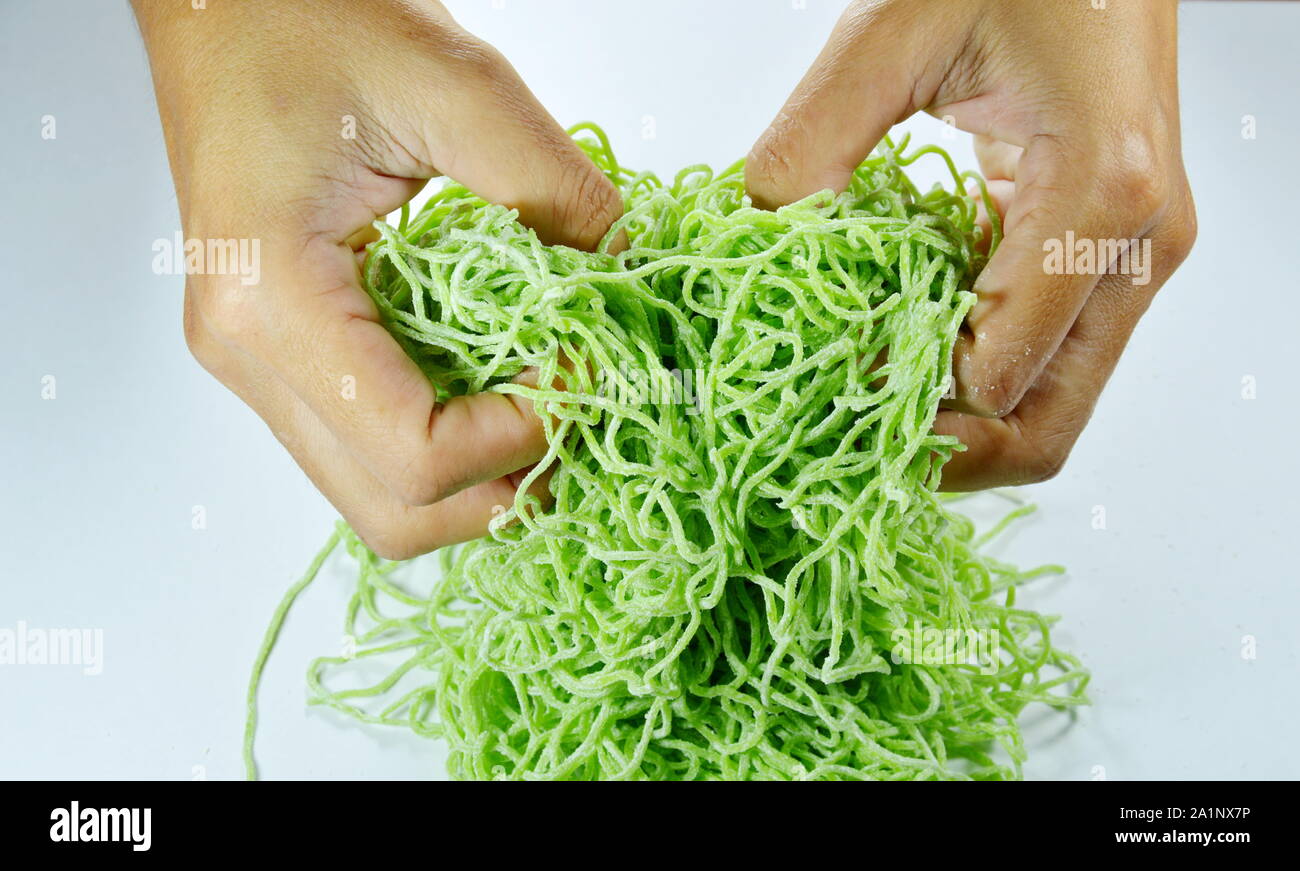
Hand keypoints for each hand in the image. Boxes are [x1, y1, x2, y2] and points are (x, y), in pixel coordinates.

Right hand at [133, 0, 622, 557]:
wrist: (227, 7)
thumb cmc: (305, 21)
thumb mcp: (455, 86)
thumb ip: (553, 190)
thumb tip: (628, 277)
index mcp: (272, 298)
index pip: (411, 453)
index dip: (522, 437)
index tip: (589, 374)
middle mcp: (248, 355)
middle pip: (390, 513)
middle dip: (504, 487)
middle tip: (580, 412)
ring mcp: (256, 365)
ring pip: (377, 498)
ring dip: (478, 478)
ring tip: (548, 404)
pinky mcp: (280, 355)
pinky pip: (367, 449)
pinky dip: (447, 446)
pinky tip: (498, 385)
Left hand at [747, 0, 1196, 488]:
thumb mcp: (889, 32)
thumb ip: (812, 142)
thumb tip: (755, 242)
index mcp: (1099, 193)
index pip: (1000, 374)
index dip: (903, 410)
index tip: (817, 401)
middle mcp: (1138, 242)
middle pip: (1045, 425)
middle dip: (939, 454)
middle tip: (844, 450)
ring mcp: (1133, 253)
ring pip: (1049, 402)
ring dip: (956, 423)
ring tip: (863, 408)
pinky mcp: (1110, 249)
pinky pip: (1043, 353)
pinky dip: (973, 374)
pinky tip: (902, 350)